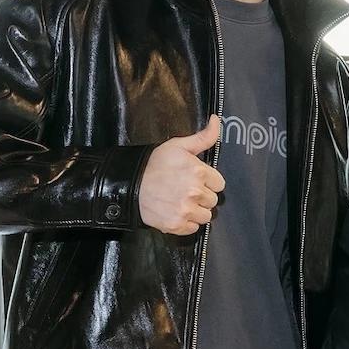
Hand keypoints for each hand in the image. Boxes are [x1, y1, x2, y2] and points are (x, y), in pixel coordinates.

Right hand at [139, 115, 225, 234]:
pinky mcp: (176, 225)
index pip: (219, 184)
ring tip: (182, 202)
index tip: (196, 180)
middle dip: (202, 196)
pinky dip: (186, 223)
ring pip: (205, 216)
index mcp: (200, 172)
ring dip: (196, 211)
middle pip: (213, 200)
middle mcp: (195, 193)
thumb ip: (203, 137)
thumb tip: (216, 120)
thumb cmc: (155, 164)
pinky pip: (193, 228)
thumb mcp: (178, 146)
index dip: (208, 181)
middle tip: (186, 190)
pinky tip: (176, 212)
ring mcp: (186, 210)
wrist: (129, 184)